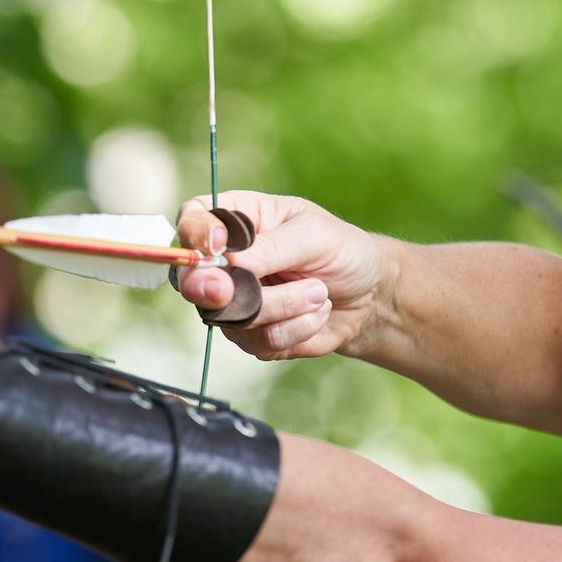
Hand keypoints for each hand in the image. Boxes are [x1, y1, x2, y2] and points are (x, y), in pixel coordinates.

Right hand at [176, 192, 392, 359]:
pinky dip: (296, 328)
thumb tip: (226, 259)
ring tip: (318, 292)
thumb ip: (269, 248)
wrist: (369, 296)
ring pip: (232, 316)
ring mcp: (234, 302)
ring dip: (284, 306)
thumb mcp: (312, 236)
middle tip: (241, 288)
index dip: (194, 235)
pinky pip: (259, 340)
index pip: (193, 221)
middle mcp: (225, 263)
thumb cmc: (341, 251)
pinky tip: (317, 313)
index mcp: (235, 221)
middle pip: (193, 280)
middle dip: (217, 288)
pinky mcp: (251, 336)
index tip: (217, 244)